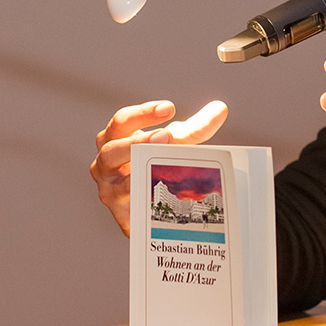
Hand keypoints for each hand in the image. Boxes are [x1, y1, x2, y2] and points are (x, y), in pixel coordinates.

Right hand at [90, 100, 227, 234]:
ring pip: (117, 185)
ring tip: (159, 168)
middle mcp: (105, 165)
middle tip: (166, 135)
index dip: (142, 113)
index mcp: (113, 139)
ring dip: (138, 176)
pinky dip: (144, 208)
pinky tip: (159, 204)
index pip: (121, 121)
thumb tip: (221, 108)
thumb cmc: (155, 162)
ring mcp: (110, 192)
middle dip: (137, 142)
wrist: (149, 202)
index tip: (170, 108)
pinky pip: (131, 214)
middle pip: (111, 151)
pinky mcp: (121, 217)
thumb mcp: (174, 143)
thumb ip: (195, 128)